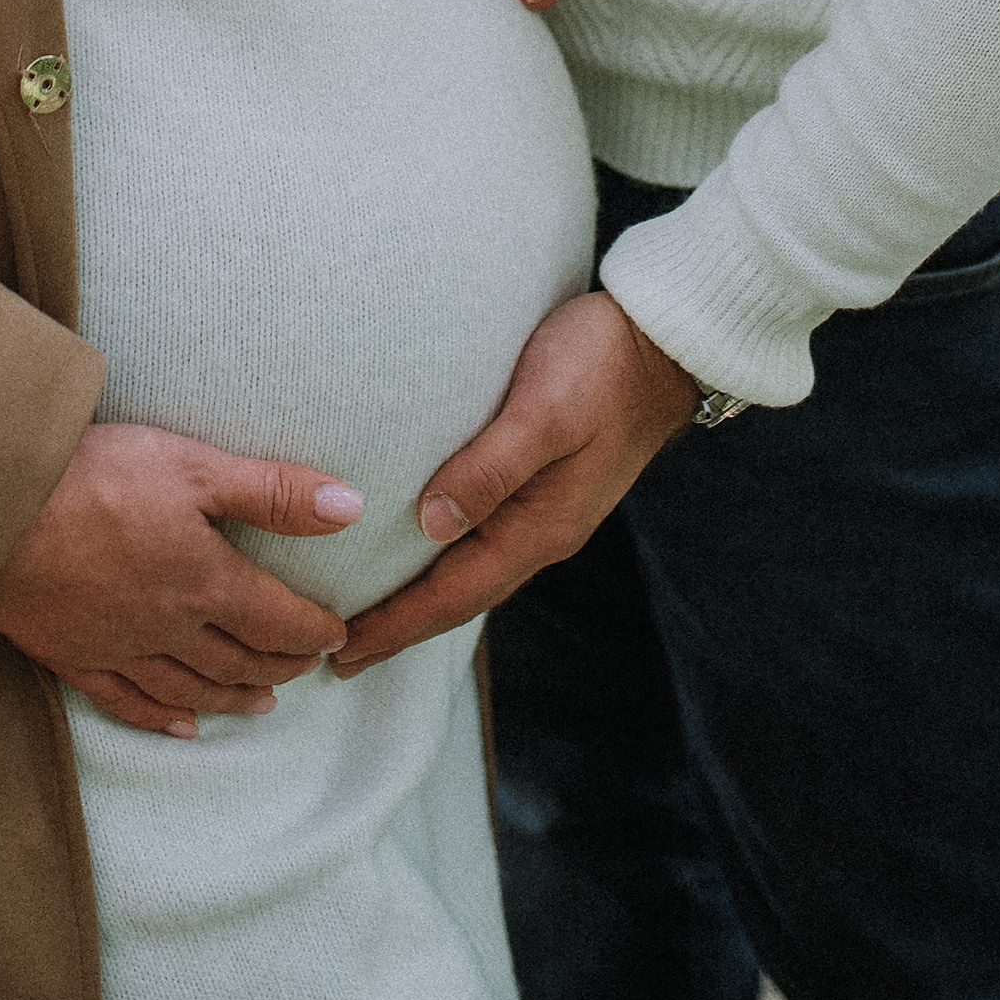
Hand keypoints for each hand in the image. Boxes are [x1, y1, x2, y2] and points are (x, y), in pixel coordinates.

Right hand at [0, 424, 362, 738]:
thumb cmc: (93, 475)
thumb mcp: (193, 465)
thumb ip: (272, 491)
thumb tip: (350, 507)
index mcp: (204, 580)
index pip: (276, 619)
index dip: (313, 630)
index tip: (338, 635)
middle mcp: (168, 627)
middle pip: (237, 660)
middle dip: (279, 666)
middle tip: (305, 667)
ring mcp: (117, 649)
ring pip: (190, 689)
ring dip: (232, 699)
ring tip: (262, 704)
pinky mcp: (71, 656)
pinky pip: (126, 703)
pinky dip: (161, 720)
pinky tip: (182, 728)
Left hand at [329, 293, 697, 675]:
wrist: (661, 344)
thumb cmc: (601, 366)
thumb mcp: (544, 411)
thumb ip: (490, 468)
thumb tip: (430, 523)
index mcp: (541, 527)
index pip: (454, 595)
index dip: (397, 625)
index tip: (343, 654)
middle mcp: (541, 532)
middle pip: (459, 596)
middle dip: (401, 626)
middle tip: (339, 654)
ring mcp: (545, 511)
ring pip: (470, 571)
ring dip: (420, 596)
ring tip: (370, 612)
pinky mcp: (542, 484)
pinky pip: (480, 539)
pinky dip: (442, 557)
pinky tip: (419, 547)